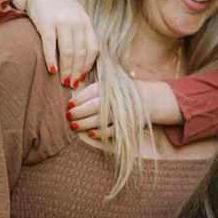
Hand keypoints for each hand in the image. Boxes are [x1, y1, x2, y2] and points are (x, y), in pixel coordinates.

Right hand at [12, 0, 97, 87]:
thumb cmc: (58, 7)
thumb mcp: (74, 16)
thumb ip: (81, 33)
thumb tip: (83, 59)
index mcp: (86, 22)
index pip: (93, 48)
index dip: (88, 65)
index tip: (83, 78)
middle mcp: (76, 22)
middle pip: (81, 53)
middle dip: (77, 71)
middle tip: (72, 85)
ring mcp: (62, 22)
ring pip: (68, 52)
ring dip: (66, 69)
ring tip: (63, 81)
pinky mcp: (46, 23)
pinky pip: (50, 45)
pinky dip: (51, 59)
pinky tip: (51, 70)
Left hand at [66, 79, 181, 137]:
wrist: (149, 99)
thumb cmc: (123, 92)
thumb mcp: (111, 84)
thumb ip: (94, 89)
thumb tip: (72, 94)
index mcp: (112, 86)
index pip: (92, 92)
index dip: (78, 99)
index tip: (69, 104)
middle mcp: (118, 99)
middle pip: (94, 106)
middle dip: (79, 112)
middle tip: (68, 116)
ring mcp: (123, 113)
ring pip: (101, 119)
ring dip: (85, 123)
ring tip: (73, 125)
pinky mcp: (128, 125)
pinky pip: (111, 131)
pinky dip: (100, 133)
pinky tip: (89, 133)